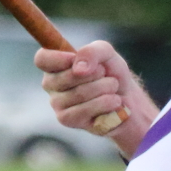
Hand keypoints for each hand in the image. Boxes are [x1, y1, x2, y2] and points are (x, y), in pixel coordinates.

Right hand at [35, 41, 158, 157]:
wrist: (128, 99)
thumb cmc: (111, 74)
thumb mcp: (106, 54)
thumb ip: (92, 51)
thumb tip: (78, 69)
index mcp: (55, 64)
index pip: (42, 59)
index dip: (61, 58)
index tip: (78, 59)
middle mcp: (51, 84)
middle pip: (68, 76)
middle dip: (97, 73)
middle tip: (105, 75)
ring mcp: (57, 103)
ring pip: (80, 93)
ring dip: (106, 87)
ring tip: (112, 88)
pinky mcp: (67, 119)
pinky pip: (86, 109)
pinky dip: (107, 103)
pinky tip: (113, 102)